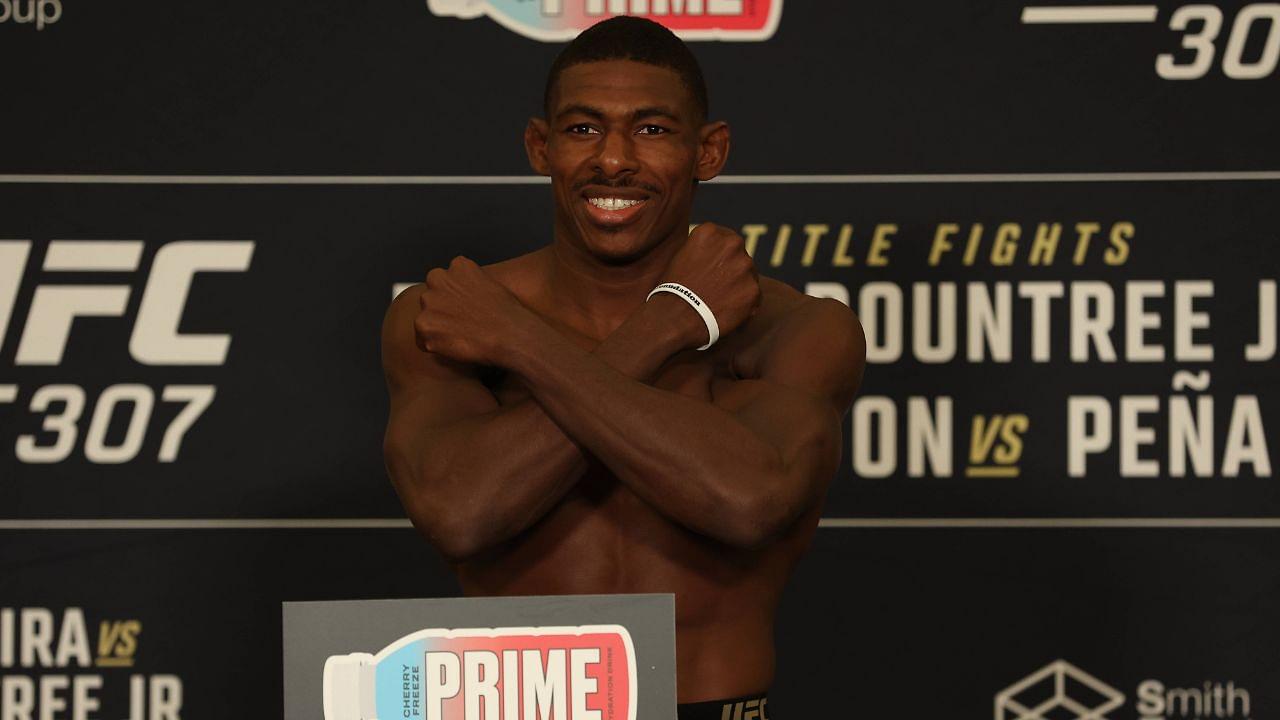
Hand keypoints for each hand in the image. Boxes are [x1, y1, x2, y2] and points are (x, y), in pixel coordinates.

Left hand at [415, 256, 532, 365]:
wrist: (511, 335)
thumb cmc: (509, 314)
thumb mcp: (492, 285)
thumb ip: (470, 284)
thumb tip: (463, 296)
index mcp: (458, 266)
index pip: (445, 281)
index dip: (454, 299)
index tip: (466, 311)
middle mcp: (439, 279)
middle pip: (431, 298)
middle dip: (441, 312)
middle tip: (462, 326)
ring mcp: (429, 302)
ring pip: (425, 319)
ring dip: (437, 329)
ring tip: (461, 338)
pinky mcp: (424, 325)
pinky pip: (422, 341)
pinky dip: (435, 347)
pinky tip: (455, 349)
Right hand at [660, 223, 760, 346]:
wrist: (675, 318)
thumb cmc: (672, 290)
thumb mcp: (681, 256)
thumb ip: (702, 249)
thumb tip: (715, 254)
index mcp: (710, 232)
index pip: (724, 239)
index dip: (719, 257)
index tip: (712, 270)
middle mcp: (732, 243)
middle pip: (739, 255)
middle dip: (731, 270)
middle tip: (717, 288)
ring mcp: (745, 266)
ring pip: (749, 276)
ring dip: (739, 287)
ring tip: (720, 302)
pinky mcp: (754, 290)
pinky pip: (753, 297)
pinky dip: (744, 306)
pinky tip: (726, 313)